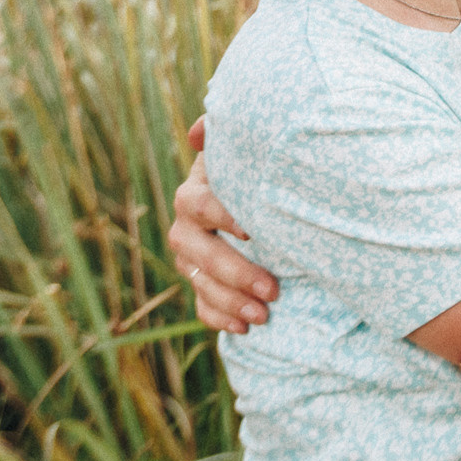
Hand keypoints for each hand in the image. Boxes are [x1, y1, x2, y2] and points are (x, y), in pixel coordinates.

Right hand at [172, 116, 277, 333]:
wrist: (266, 197)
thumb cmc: (259, 170)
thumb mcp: (249, 149)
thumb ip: (227, 134)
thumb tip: (197, 132)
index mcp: (197, 190)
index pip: (198, 203)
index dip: (221, 216)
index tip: (253, 230)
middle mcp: (187, 224)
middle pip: (197, 250)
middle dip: (234, 271)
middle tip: (273, 288)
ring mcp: (191, 256)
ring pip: (199, 281)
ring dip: (230, 300)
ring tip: (265, 315)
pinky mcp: (200, 282)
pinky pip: (201, 306)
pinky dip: (220, 319)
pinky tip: (245, 328)